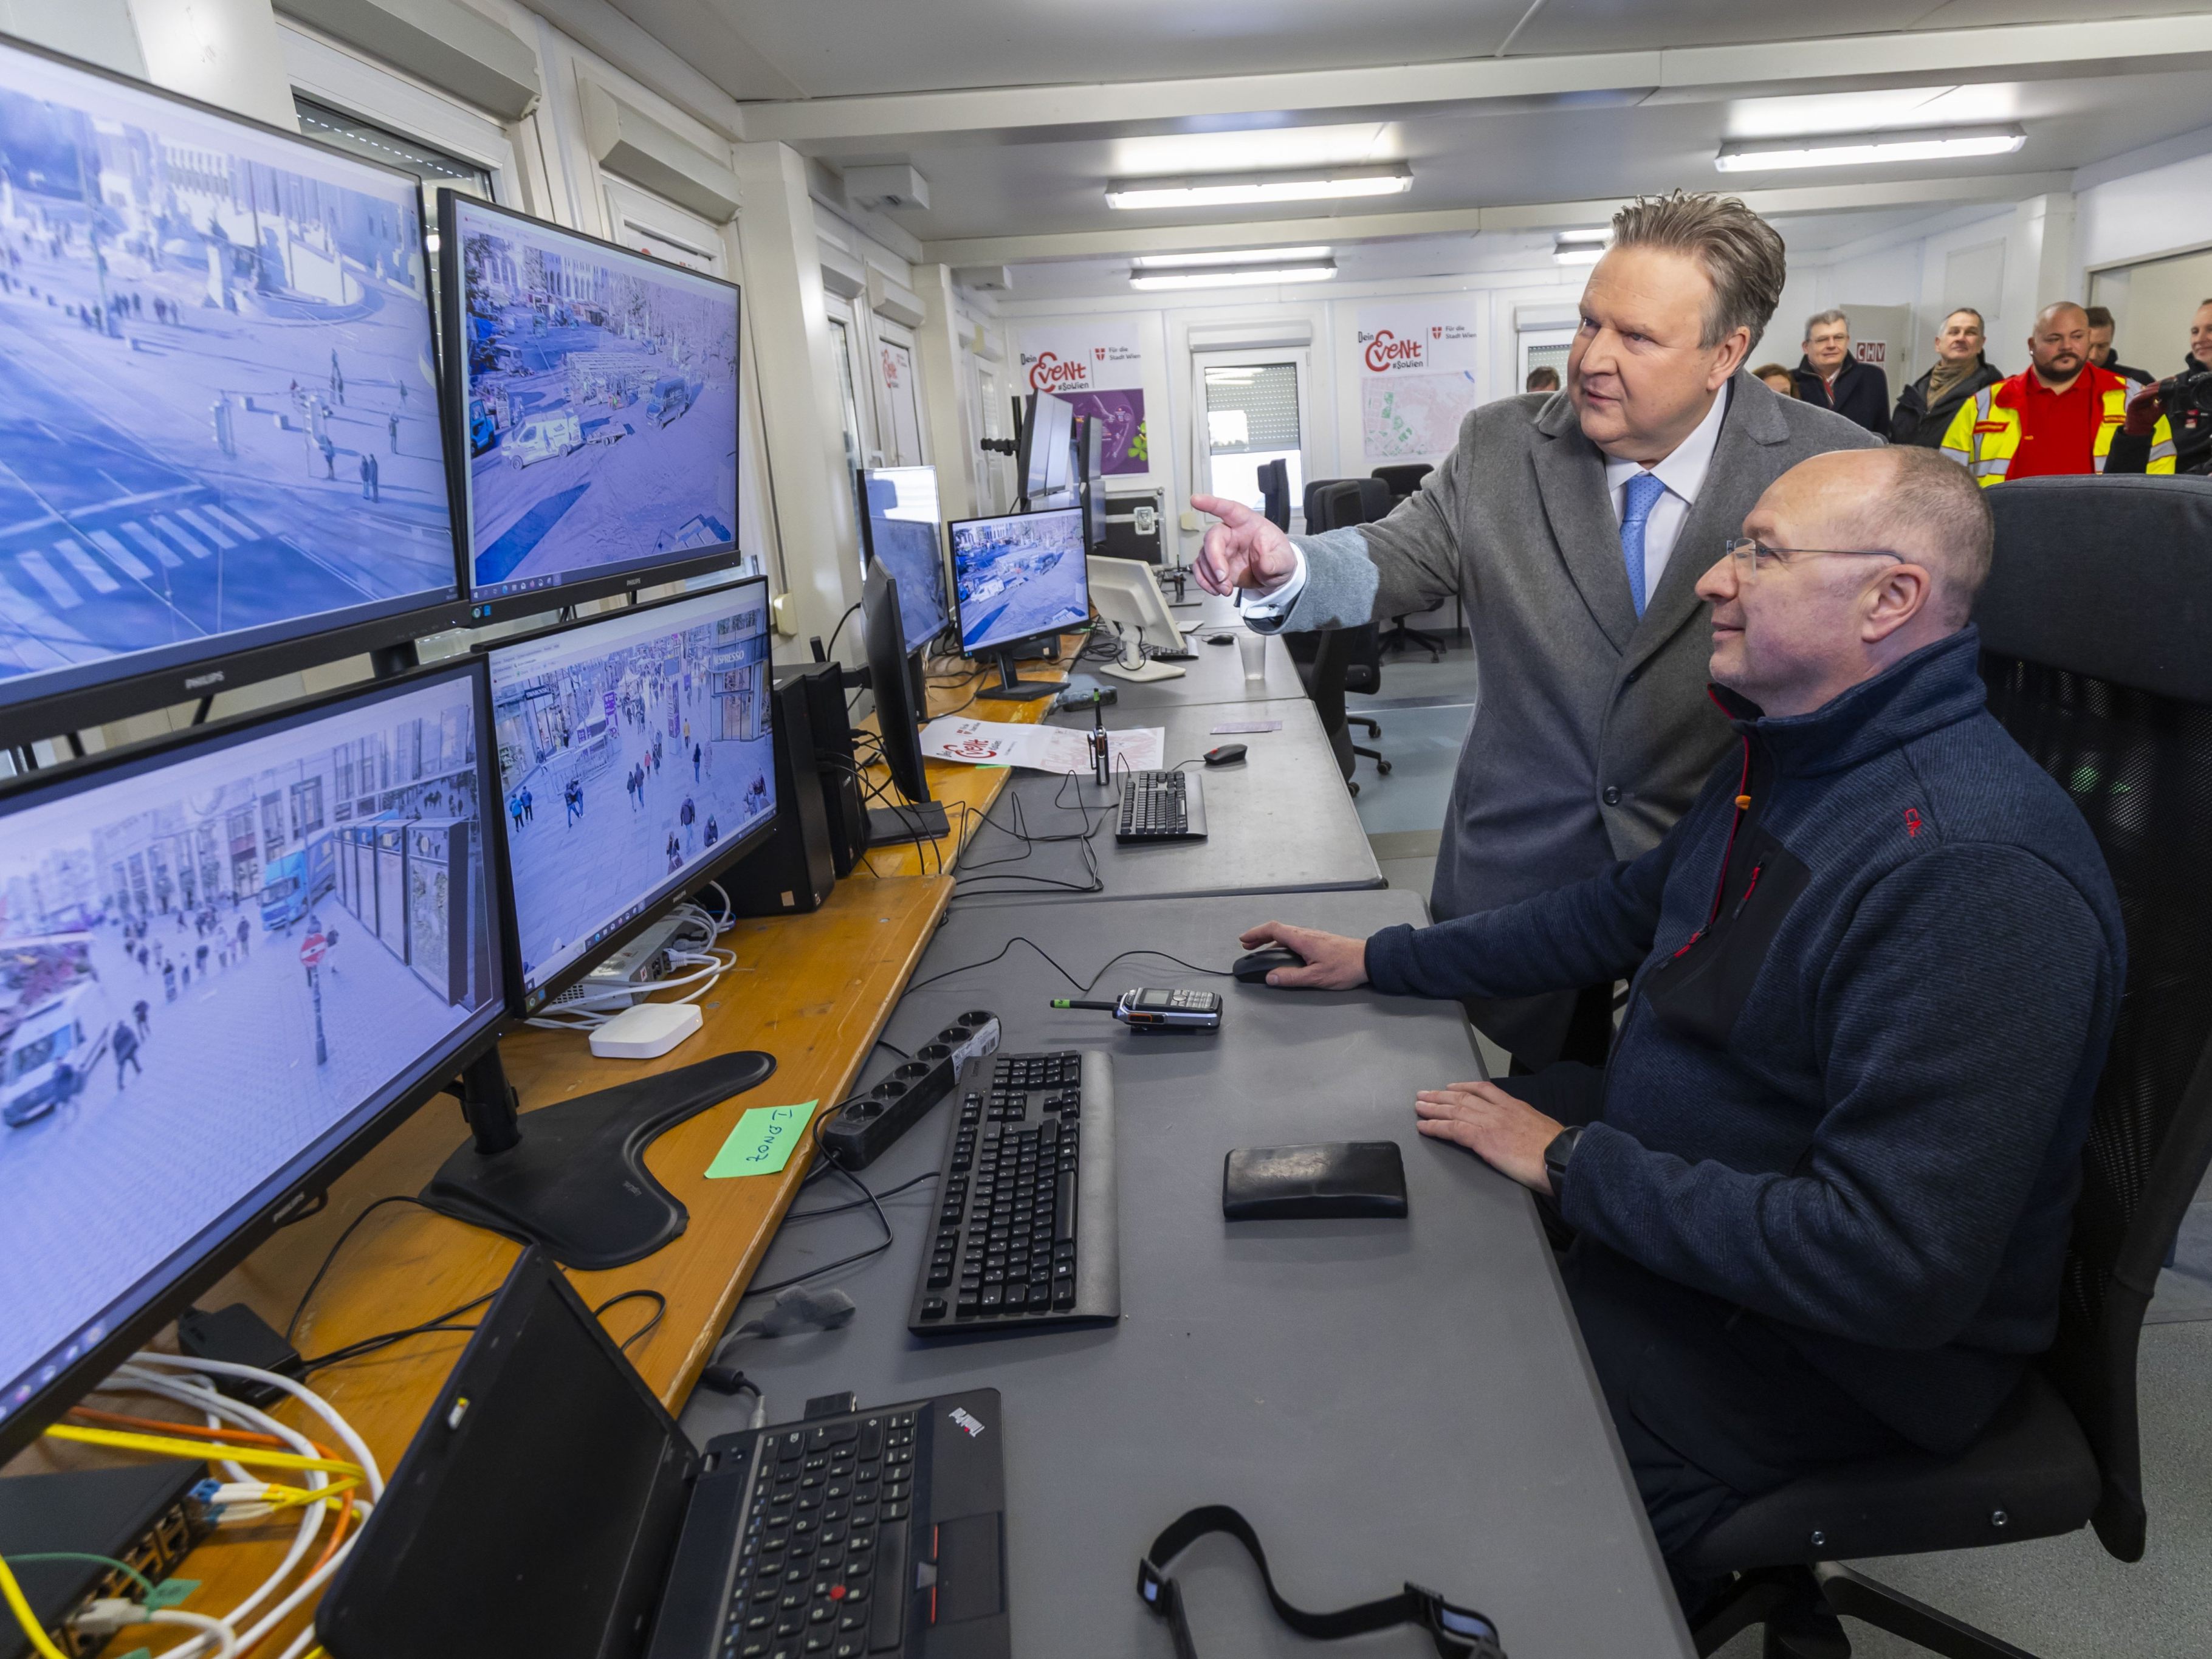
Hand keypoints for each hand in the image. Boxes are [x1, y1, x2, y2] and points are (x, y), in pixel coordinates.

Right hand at [1191, 495, 1297, 597]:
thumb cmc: (1278, 558)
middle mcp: (1231, 533)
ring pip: (1204, 556)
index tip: (1196, 500)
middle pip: (1213, 537)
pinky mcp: (1215, 564)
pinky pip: (1201, 570)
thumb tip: (1264, 563)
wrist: (1274, 576)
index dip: (1212, 503)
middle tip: (1222, 577)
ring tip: (1226, 589)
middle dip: (1214, 558)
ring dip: (1211, 576)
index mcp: (1247, 523)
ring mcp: (1221, 549)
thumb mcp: (1285, 559)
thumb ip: (1275, 560)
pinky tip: (1216, 590)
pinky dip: (1205, 582)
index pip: (1229, 509)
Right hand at [1236, 920, 1368, 988]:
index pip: (1273, 930)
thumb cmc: (1345, 967)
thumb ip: (1291, 977)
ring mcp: (1314, 936)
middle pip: (1278, 929)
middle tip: (1248, 946)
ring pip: (1287, 933)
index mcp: (1302, 939)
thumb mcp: (1316, 977)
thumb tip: (1270, 978)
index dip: (1256, 933)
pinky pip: (1295, 937)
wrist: (1369, 959)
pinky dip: (1283, 943)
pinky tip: (1284, 954)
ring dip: (1271, 940)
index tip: (1244, 940)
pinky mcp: (1320, 941)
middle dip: (1260, 936)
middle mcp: (1307, 934)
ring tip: (1261, 951)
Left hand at [1414, 1082, 1563, 1193]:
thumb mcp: (1542, 1129)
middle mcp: (1499, 1110)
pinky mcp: (1482, 1139)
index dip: (1465, 1087)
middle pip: (1463, 1097)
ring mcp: (1489, 1123)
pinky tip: (1423, 1126)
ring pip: (1454, 1110)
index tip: (1452, 1087)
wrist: (1561, 1157)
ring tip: (1418, 1106)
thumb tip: (1524, 1135)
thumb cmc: (1557, 1150)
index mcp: (1515, 1106)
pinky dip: (1435, 1126)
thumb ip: (1527, 1127)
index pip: (1485, 1089)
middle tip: (1425, 1094)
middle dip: (1442, 1095)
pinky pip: (1452, 1129)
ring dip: (1433, 1108)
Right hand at [2124, 381, 2166, 436]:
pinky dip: (2147, 394)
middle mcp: (2143, 397)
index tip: (2172, 380)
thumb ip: (2164, 401)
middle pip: (2150, 388)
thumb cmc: (2148, 419)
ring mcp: (2137, 399)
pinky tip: (2155, 392)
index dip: (2163, 384)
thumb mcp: (2161, 409)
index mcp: (2149, 398)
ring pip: (2145, 391)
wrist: (2140, 429)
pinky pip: (2140, 396)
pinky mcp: (2132, 403)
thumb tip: (2170, 393)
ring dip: (2154, 389)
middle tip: (2169, 382)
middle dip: (2159, 385)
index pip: (2155, 388)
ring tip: (2162, 387)